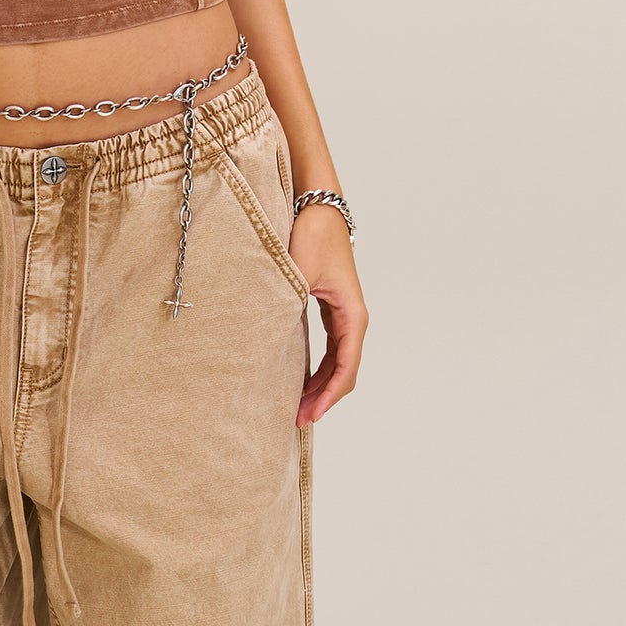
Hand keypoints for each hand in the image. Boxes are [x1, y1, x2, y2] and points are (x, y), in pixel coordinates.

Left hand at [288, 201, 365, 425]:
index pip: (345, 366)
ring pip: (337, 361)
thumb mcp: (299, 270)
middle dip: (323, 397)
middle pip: (343, 370)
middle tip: (297, 420)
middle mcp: (352, 317)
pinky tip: (302, 379)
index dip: (328, 395)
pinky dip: (319, 368)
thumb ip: (290, 302)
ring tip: (297, 407)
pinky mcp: (331, 307)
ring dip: (321, 385)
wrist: (318, 206)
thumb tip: (273, 336)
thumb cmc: (312, 234)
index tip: (309, 415)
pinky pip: (329, 347)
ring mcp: (343, 313)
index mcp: (352, 313)